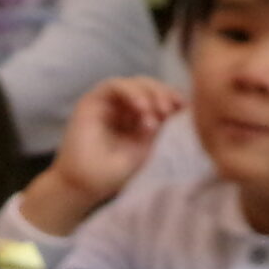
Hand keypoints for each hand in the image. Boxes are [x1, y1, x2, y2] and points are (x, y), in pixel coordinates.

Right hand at [20, 78, 186, 234]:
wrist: (84, 185)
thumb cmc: (112, 172)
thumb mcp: (143, 146)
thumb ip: (157, 125)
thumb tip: (174, 105)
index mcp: (135, 117)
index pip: (156, 98)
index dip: (170, 98)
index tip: (184, 106)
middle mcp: (121, 107)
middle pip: (146, 87)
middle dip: (162, 94)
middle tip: (172, 108)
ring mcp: (106, 103)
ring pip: (132, 83)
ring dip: (148, 93)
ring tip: (158, 110)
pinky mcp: (91, 101)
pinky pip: (114, 86)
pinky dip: (131, 92)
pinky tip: (142, 107)